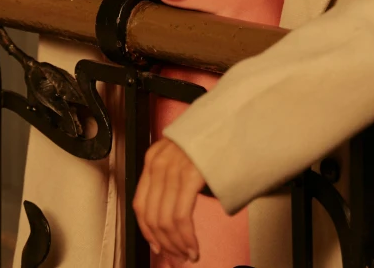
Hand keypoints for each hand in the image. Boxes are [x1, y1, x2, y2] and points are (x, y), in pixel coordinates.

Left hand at [133, 137, 204, 263]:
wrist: (232, 118)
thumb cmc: (211, 138)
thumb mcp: (184, 156)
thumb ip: (173, 181)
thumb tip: (171, 220)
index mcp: (154, 157)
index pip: (140, 204)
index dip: (147, 231)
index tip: (157, 246)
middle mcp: (160, 162)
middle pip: (152, 216)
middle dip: (164, 243)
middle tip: (176, 257)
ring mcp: (175, 167)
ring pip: (165, 220)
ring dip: (177, 244)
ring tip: (187, 254)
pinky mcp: (191, 174)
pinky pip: (181, 216)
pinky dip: (186, 238)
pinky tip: (193, 246)